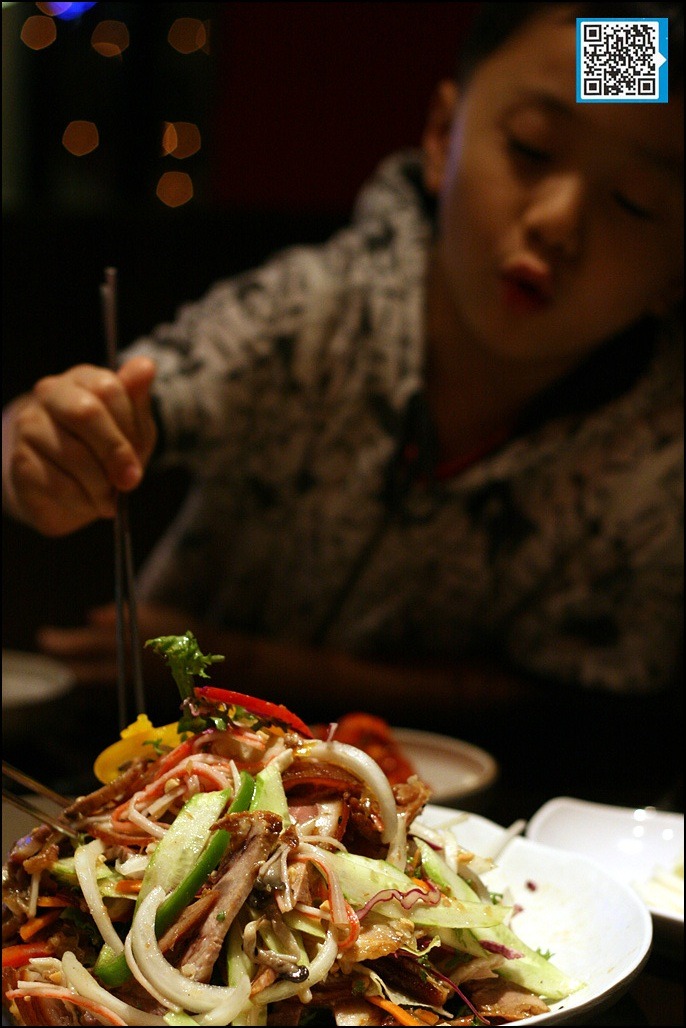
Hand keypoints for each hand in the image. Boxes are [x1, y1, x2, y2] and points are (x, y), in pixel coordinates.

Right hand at [2, 356, 156, 535]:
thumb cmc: (106, 450)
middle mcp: (50, 393)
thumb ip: (138, 400)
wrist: (71, 489)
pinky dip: (82, 499)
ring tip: (109, 498)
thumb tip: (145, 366)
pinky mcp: (20, 460)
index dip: (128, 427)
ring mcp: (30, 425)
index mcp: (83, 378)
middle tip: (129, 481)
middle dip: (114, 452)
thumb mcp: (132, 428)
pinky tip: (88, 502)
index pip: (108, 388)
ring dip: (100, 485)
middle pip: (85, 413)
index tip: (139, 455)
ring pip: (72, 454)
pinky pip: (56, 482)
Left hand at [36, 602, 201, 687]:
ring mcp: (131, 686)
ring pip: (93, 682)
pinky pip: (109, 688)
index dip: (60, 642)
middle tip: (52, 651)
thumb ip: (119, 614)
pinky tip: (95, 671)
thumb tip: (91, 617)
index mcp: (127, 644)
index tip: (45, 637)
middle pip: (82, 671)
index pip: (83, 644)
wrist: (216, 663)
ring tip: (69, 661)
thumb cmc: (184, 633)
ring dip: (79, 672)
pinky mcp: (139, 696)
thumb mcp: (152, 613)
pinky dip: (97, 679)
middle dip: (64, 662)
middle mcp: (125, 669)